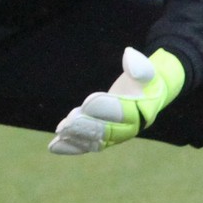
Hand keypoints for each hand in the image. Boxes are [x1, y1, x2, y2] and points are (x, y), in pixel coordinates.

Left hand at [48, 47, 185, 154]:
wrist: (148, 96)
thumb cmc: (145, 81)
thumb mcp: (146, 69)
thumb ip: (139, 65)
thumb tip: (129, 55)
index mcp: (143, 111)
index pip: (123, 112)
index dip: (105, 108)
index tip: (87, 103)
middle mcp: (131, 128)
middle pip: (108, 131)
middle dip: (88, 126)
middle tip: (70, 122)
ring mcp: (117, 137)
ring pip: (96, 142)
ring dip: (78, 137)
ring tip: (61, 131)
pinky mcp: (104, 140)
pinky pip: (88, 146)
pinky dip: (72, 146)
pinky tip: (55, 146)